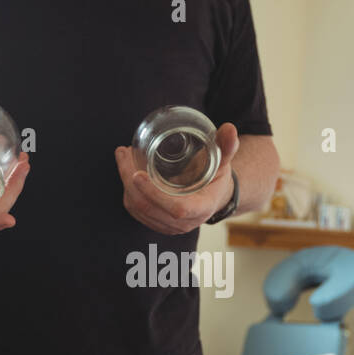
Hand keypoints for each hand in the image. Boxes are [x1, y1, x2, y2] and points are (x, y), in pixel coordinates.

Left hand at [114, 123, 239, 234]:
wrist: (212, 196)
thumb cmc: (216, 177)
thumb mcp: (223, 162)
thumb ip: (226, 146)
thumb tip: (229, 128)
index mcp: (202, 208)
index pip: (177, 209)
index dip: (155, 194)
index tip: (138, 174)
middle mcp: (184, 222)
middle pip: (149, 207)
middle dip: (129, 180)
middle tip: (125, 153)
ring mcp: (169, 226)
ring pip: (138, 209)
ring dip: (124, 183)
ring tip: (124, 157)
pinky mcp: (157, 223)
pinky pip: (135, 211)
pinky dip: (127, 191)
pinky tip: (125, 171)